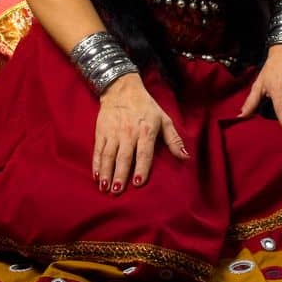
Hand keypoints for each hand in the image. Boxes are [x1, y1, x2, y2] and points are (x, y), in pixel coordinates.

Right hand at [92, 74, 187, 194]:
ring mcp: (113, 132)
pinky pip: (98, 149)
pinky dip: (96, 163)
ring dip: (106, 172)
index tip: (137, 183)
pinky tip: (96, 176)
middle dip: (120, 174)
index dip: (141, 168)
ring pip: (109, 155)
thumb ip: (174, 140)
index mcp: (146, 131)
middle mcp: (128, 133)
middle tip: (117, 191)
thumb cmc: (146, 106)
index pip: (144, 153)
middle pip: (124, 157)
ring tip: (104, 188)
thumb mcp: (164, 119)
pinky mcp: (101, 131)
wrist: (122, 89)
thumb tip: (185, 157)